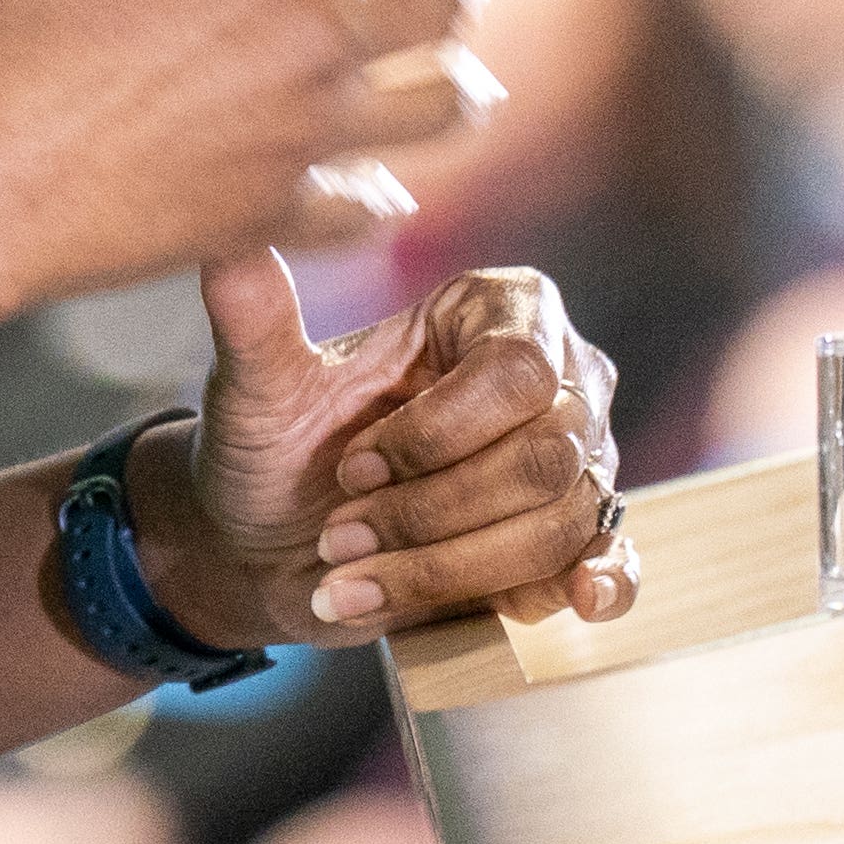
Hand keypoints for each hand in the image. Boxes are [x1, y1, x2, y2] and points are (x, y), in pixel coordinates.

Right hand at [0, 0, 492, 315]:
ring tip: (402, 79)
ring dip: (438, 84)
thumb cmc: (4, 44)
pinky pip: (380, 204)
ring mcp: (305, 138)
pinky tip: (346, 174)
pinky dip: (373, 188)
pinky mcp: (281, 220)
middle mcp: (311, 42)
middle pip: (455, 3)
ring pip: (452, 107)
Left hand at [137, 254, 635, 648]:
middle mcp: (555, 377)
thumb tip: (230, 241)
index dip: (434, 436)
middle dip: (430, 513)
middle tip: (338, 534)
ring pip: (557, 526)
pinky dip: (602, 583)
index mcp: (490, 312)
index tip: (351, 466)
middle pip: (543, 457)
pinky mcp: (571, 540)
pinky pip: (613, 559)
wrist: (270, 547)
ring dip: (447, 570)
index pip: (516, 371)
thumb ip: (252, 315)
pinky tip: (576, 602)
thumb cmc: (271, 448)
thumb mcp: (256, 385)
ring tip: (355, 578)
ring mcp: (574, 461)